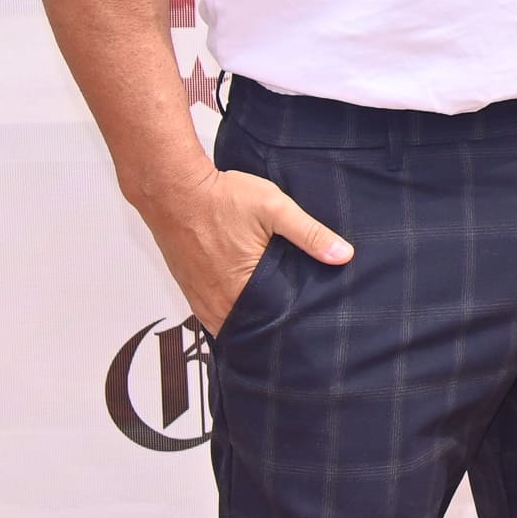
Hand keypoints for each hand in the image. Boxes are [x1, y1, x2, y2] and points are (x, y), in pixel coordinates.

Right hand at [136, 166, 353, 331]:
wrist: (173, 188)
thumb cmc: (221, 197)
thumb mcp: (275, 209)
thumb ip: (310, 234)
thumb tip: (343, 255)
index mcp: (240, 287)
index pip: (271, 323)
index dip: (288, 325)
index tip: (305, 326)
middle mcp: (215, 299)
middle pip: (247, 328)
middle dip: (268, 328)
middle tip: (291, 327)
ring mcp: (197, 295)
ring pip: (226, 323)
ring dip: (246, 323)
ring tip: (269, 320)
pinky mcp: (187, 286)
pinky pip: (209, 312)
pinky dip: (226, 313)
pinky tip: (242, 306)